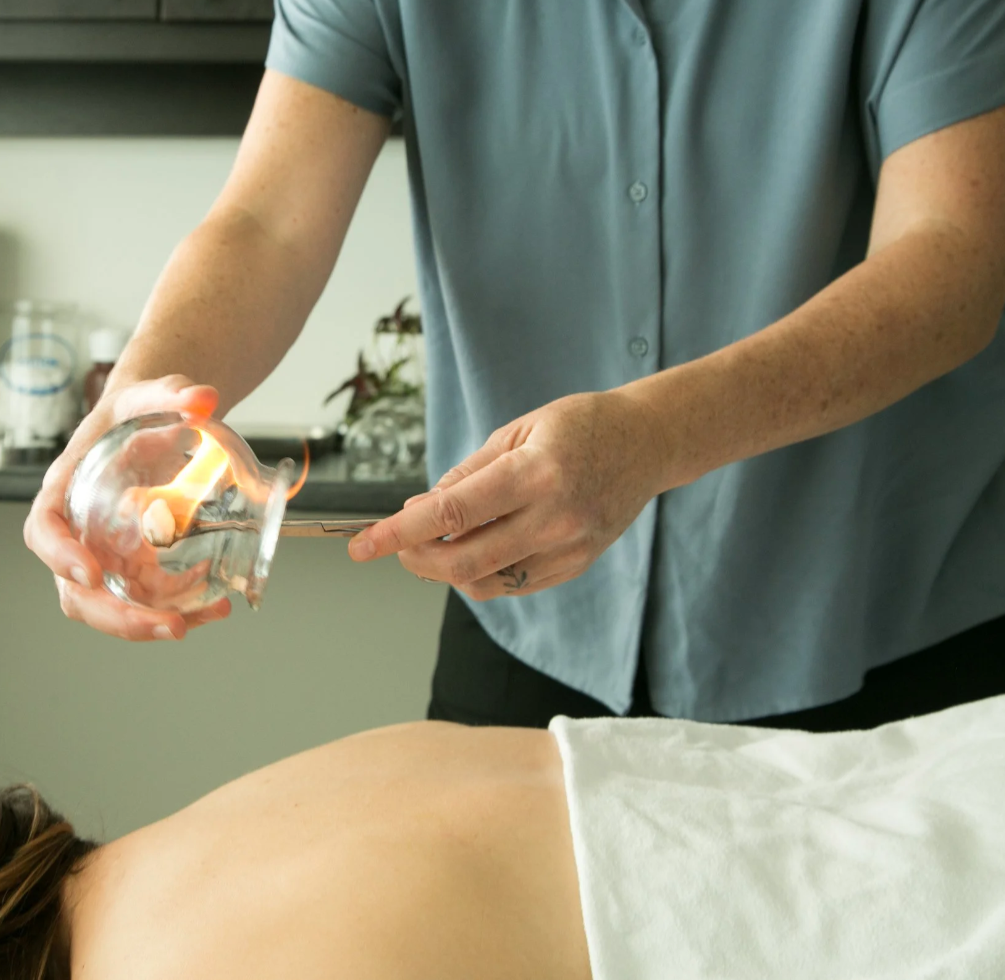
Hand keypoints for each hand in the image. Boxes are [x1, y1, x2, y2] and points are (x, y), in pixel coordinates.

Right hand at [23, 375, 233, 639]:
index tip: (90, 574)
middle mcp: (78, 533)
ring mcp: (105, 556)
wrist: (150, 425)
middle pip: (75, 591)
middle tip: (169, 624)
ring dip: (150, 624)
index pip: (43, 530)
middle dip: (117, 617)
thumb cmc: (133, 412)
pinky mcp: (135, 569)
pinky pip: (147, 602)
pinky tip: (217, 604)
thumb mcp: (148, 394)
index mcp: (66, 490)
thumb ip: (172, 392)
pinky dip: (180, 609)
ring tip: (199, 619)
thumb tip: (203, 399)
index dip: (59, 556)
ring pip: (110, 607)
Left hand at [348, 391, 670, 599]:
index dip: (398, 532)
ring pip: (484, 582)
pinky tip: (473, 548)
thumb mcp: (517, 431)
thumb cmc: (580, 426)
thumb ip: (466, 474)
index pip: (449, 514)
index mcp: (534, 474)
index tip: (362, 545)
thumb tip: (420, 510)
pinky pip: (511, 585)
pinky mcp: (575, 566)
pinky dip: (480, 574)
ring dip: (444, 570)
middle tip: (394, 544)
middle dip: (415, 559)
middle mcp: (553, 517)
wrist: (648, 443)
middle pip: (462, 562)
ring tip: (434, 542)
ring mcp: (568, 548)